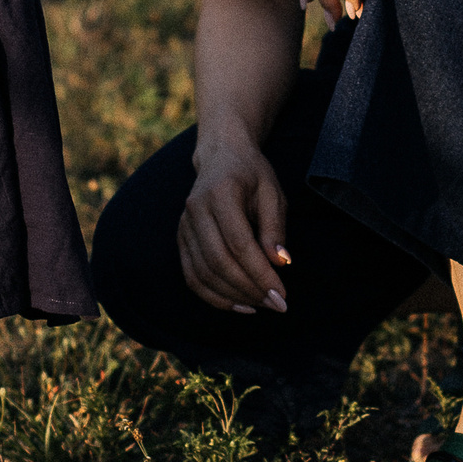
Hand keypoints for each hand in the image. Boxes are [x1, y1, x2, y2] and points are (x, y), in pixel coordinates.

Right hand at [180, 136, 291, 312]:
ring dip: (233, 296)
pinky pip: (192, 276)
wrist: (220, 156)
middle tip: (275, 304)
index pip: (239, 243)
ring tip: (261, 305)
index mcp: (221, 193)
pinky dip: (214, 296)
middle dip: (248, 289)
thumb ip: (275, 227)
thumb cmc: (251, 174)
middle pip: (218, 261)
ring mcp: (184, 225)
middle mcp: (196, 209)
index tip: (281, 294)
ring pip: (203, 273)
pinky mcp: (181, 238)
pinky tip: (238, 305)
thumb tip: (280, 263)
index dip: (260, 272)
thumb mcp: (273, 193)